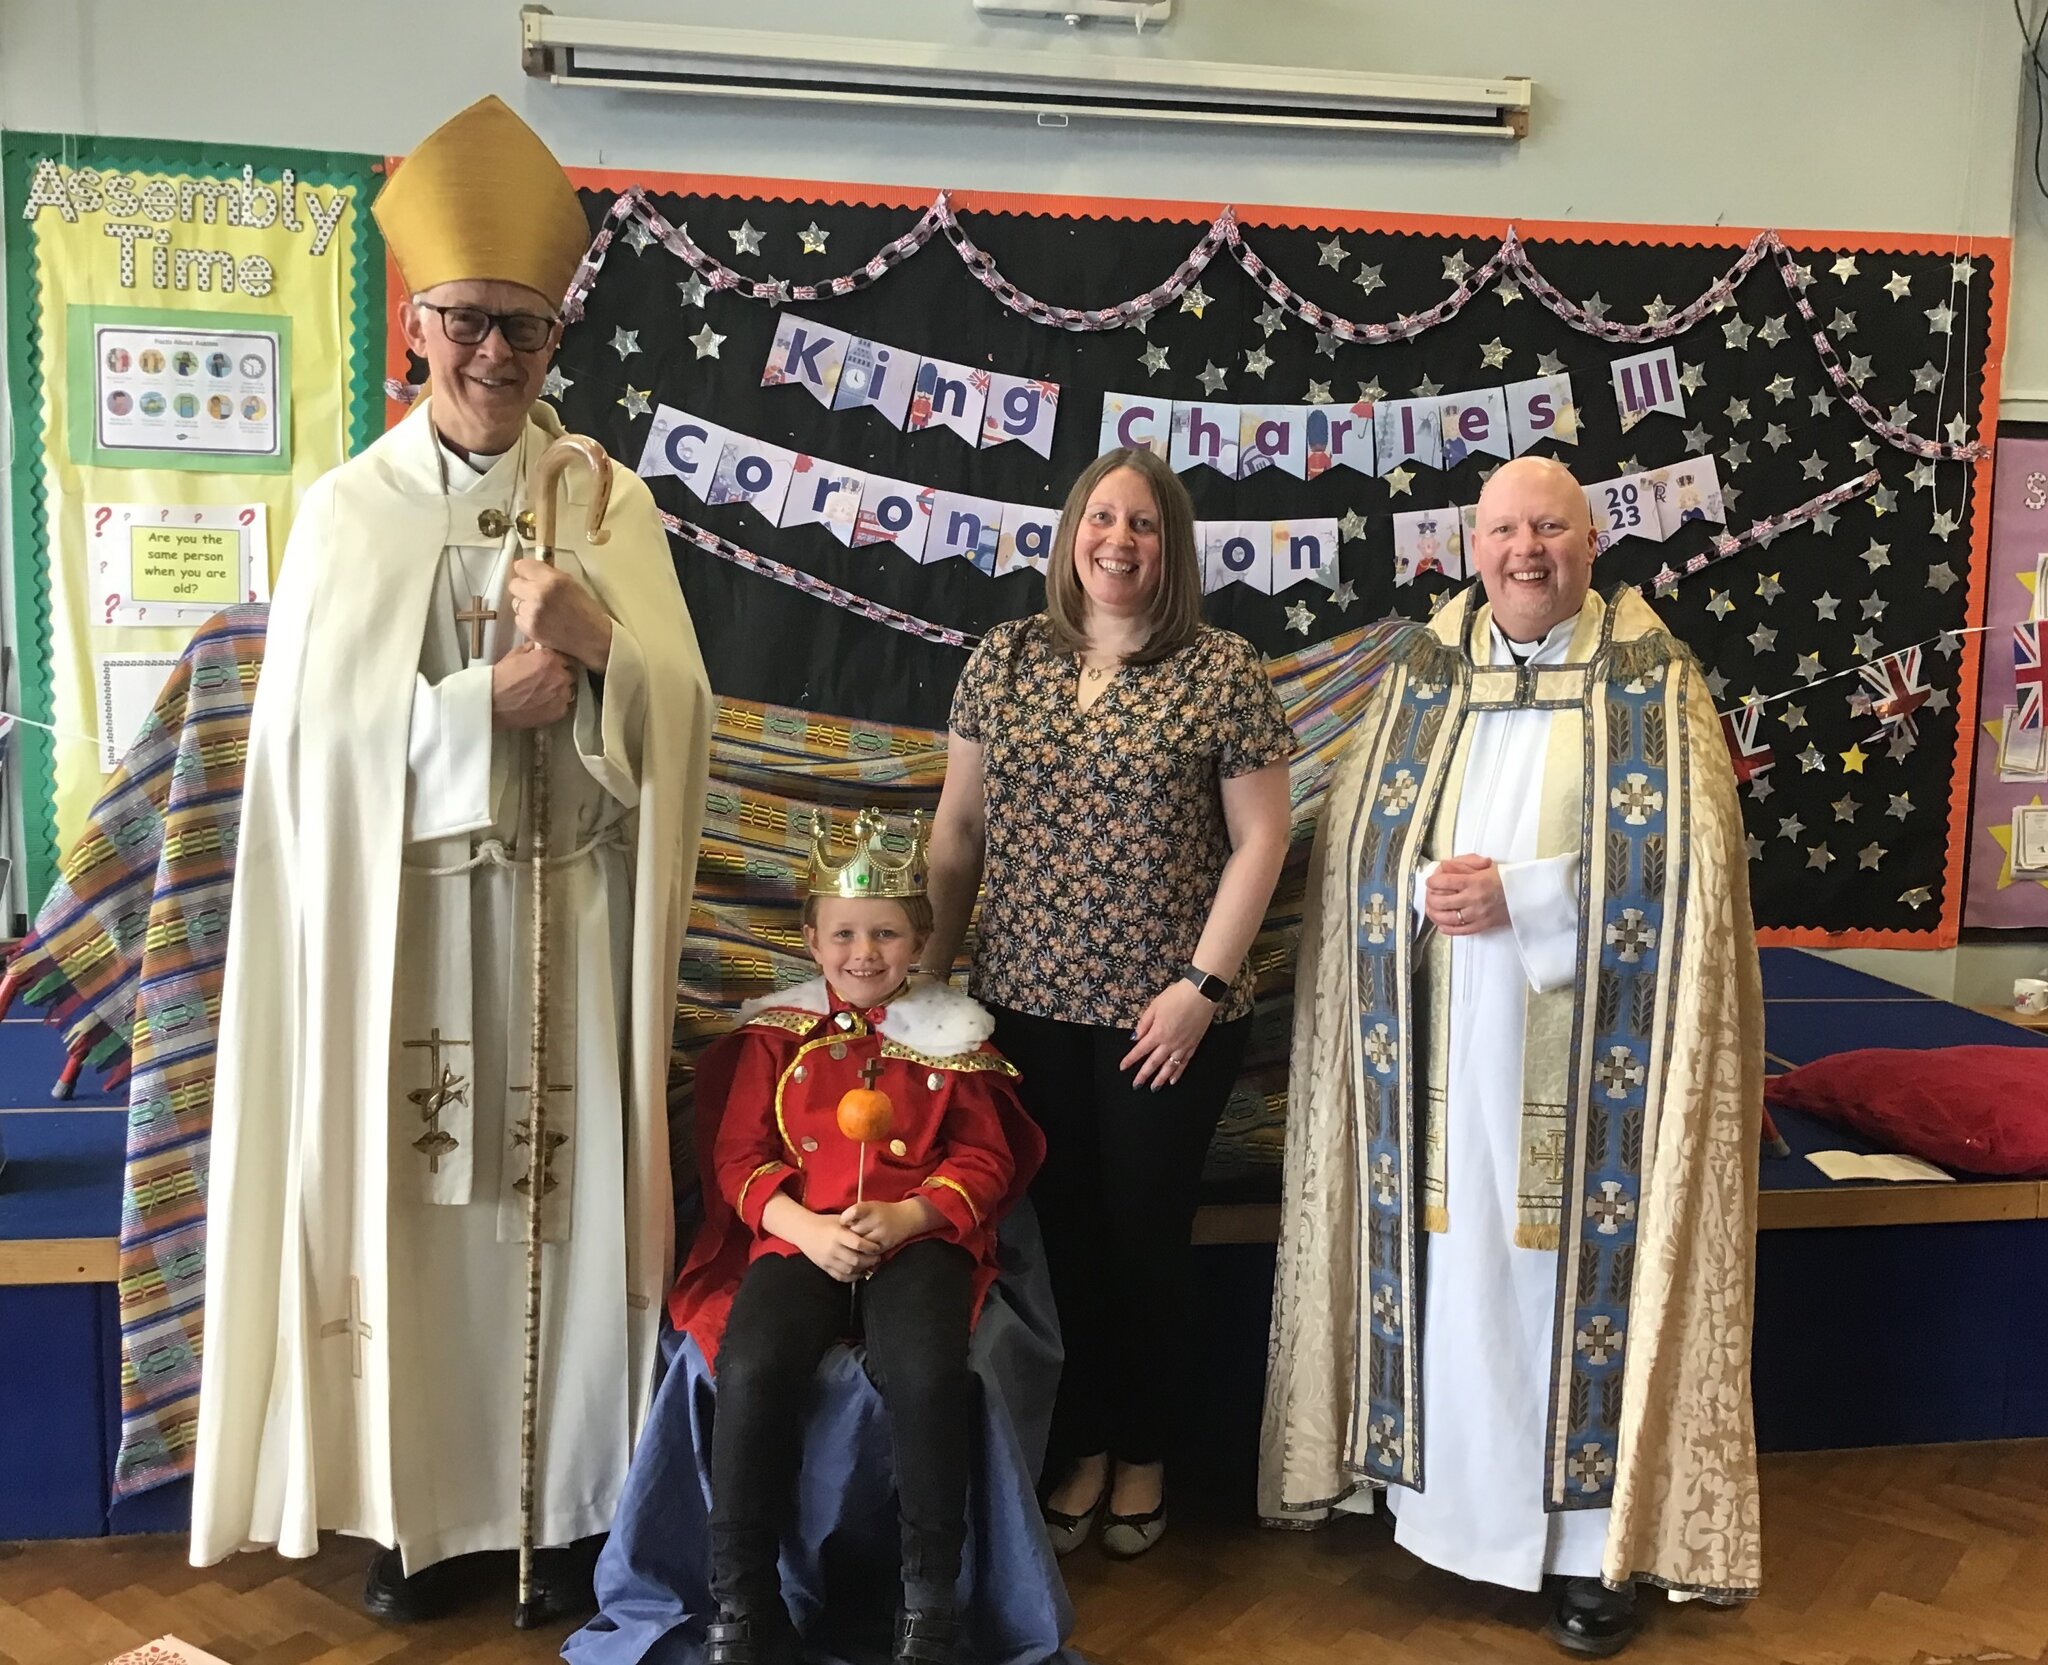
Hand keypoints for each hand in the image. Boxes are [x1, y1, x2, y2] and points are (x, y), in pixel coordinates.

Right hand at [490, 642, 575, 729]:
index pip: (565, 657)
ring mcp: (561, 695)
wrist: (492, 702)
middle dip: (560, 676)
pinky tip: (543, 704)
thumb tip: (539, 647)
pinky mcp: (558, 712)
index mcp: (551, 659)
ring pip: (568, 690)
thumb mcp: (515, 654)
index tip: (551, 666)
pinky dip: (557, 705)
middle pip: (569, 674)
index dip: (557, 662)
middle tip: (546, 680)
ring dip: (560, 690)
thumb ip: (533, 648)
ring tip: (544, 693)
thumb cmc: (501, 678)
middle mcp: (560, 676)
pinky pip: (564, 706)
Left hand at [508, 557, 613, 671]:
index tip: (527, 574)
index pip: (522, 566)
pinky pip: (518, 618)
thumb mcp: (571, 583)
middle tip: (535, 594)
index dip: (524, 571)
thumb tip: (530, 570)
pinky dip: (527, 620)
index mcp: (552, 580)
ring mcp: (532, 612)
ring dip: (525, 605)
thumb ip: (548, 574)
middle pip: (514, 585)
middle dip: (523, 588)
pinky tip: (542, 622)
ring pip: (515, 603)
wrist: (593, 637)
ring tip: (542, 611)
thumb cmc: (585, 610)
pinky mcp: (529, 628)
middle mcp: (539, 594)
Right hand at [788, 1209, 881, 1282]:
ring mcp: (828, 1259)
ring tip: (869, 1265)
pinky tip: (858, 1273)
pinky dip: (851, 1277)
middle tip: (877, 1258)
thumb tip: (871, 1232)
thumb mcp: (839, 1220)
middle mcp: (833, 1248)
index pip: (858, 1244)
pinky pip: (840, 1276)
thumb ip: (854, 1227)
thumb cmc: (824, 1223)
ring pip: (849, 1270)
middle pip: (856, 1259)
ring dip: (862, 1269)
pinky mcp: (824, 1267)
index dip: (870, 1247)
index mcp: (838, 1234)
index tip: (877, 1247)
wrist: (803, 1230)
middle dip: (869, 1261)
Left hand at [841, 1196, 941, 1252]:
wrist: (906, 1218)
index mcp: (871, 1207)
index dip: (845, 1218)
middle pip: (855, 1231)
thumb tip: (840, 1226)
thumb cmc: (884, 1212)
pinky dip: (864, 1252)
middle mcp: (877, 1220)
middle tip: (846, 1236)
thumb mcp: (871, 1206)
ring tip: (852, 1245)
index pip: (854, 1212)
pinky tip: (862, 1250)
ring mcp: (882, 1233)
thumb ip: (856, 1213)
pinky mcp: (886, 1245)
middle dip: (848, 1235)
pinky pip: (869, 1252)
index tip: (842, 1222)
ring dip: (855, 1245)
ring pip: (861, 1244)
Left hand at [1120, 977, 1218, 1090]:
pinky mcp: (1194, 1045)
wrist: (1201, 994)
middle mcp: (1169, 1043)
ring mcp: (1182, 1046)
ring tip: (1154, 1088)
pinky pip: (1184, 1063)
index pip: (1140, 1050)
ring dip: (1160, 1079)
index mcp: (1157, 1033)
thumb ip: (1144, 1023)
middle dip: (1143, 1075)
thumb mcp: (1154, 1006)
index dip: (1130, 1060)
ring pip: (1169, 1067)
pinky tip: (1173, 1080)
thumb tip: (1135, 1037)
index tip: (1122, 1068)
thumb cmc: (1176, 996)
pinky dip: (1178, 1073)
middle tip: (1136, 1085)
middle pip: (1153, 1063)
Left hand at [1423, 855, 1507, 935]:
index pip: (1446, 882)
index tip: (1430, 881)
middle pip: (1443, 902)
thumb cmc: (1505, 878)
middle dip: (1431, 898)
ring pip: (1449, 918)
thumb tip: (1444, 866)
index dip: (1433, 881)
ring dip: (1436, 915)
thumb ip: (1464, 864)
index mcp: (1474, 881)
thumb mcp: (1485, 866)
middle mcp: (1474, 898)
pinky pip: (1461, 930)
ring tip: (1431, 910)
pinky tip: (1442, 925)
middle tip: (1429, 895)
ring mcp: (1478, 914)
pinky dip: (1448, 929)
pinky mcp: (1483, 925)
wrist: (1526, 893)